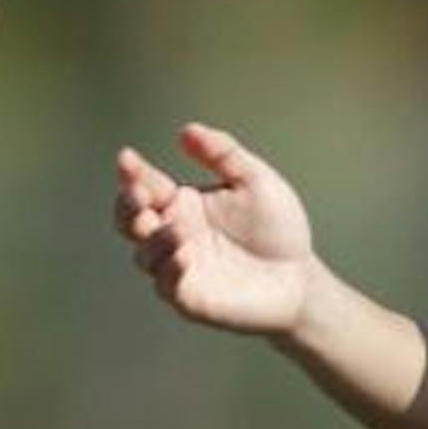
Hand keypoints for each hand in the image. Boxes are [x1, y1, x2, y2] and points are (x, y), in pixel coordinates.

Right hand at [114, 122, 316, 336]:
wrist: (300, 277)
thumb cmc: (277, 228)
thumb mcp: (255, 180)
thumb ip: (223, 153)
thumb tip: (185, 130)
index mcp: (182, 203)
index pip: (145, 184)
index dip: (131, 172)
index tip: (127, 158)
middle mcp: (172, 234)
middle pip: (129, 220)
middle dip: (127, 206)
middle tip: (139, 194)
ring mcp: (178, 267)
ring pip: (144, 255)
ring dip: (153, 240)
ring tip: (177, 231)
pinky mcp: (190, 298)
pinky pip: (167, 285)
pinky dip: (169, 270)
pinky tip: (184, 256)